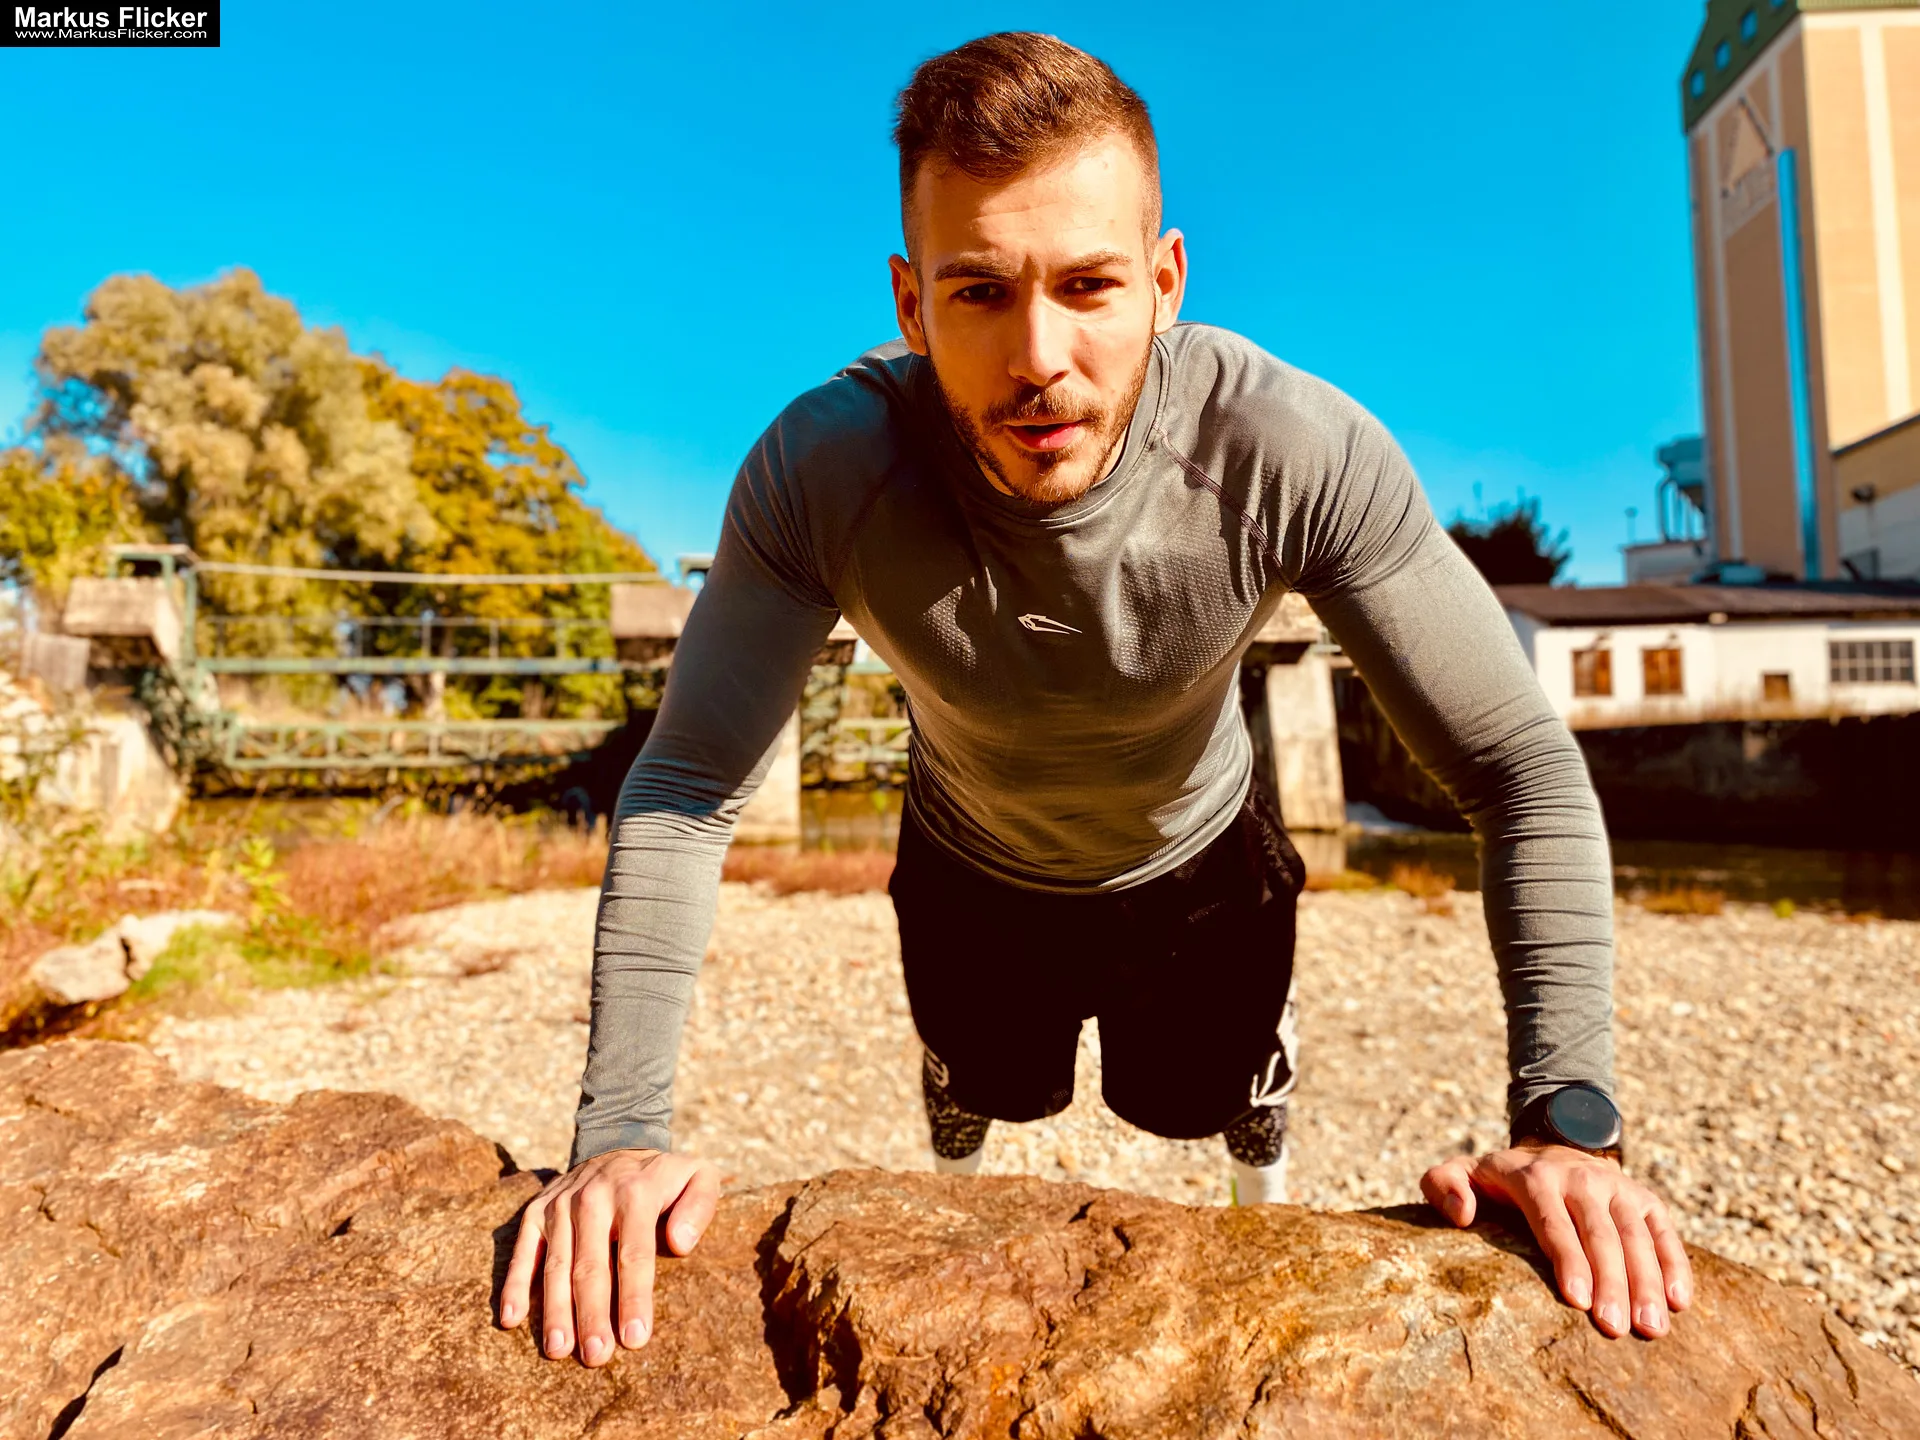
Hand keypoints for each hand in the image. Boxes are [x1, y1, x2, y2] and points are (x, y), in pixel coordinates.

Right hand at [498, 1147, 720, 1364]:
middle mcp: (593, 1199)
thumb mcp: (698, 1176)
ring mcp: (560, 1205)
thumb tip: (681, 1244)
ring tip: (558, 1350)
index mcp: (635, 1193)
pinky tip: (511, 1319)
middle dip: (592, 1314)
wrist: (616, 1140)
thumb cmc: (663, 1176)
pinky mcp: (536, 1212)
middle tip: (596, 1356)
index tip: (635, 1338)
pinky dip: (514, 1285)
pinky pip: (522, 1252)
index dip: (634, 1297)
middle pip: (590, 1266)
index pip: (634, 1254)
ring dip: (555, 1310)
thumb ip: (698, 1207)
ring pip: (556, 1266)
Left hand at [1421, 1142, 1692, 1338]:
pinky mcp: (1644, 1198)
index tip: (1576, 1299)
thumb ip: (1443, 1185)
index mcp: (1533, 1175)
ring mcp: (1616, 1186)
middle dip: (1611, 1282)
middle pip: (1599, 1233)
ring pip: (1636, 1236)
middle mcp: (1579, 1176)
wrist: (1550, 1148)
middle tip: (1616, 1329)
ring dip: (1647, 1282)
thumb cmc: (1498, 1180)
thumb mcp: (1461, 1172)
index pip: (1552, 1219)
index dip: (1567, 1258)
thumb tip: (1461, 1215)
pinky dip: (1675, 1264)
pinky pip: (1664, 1231)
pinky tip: (1681, 1303)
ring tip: (1651, 1329)